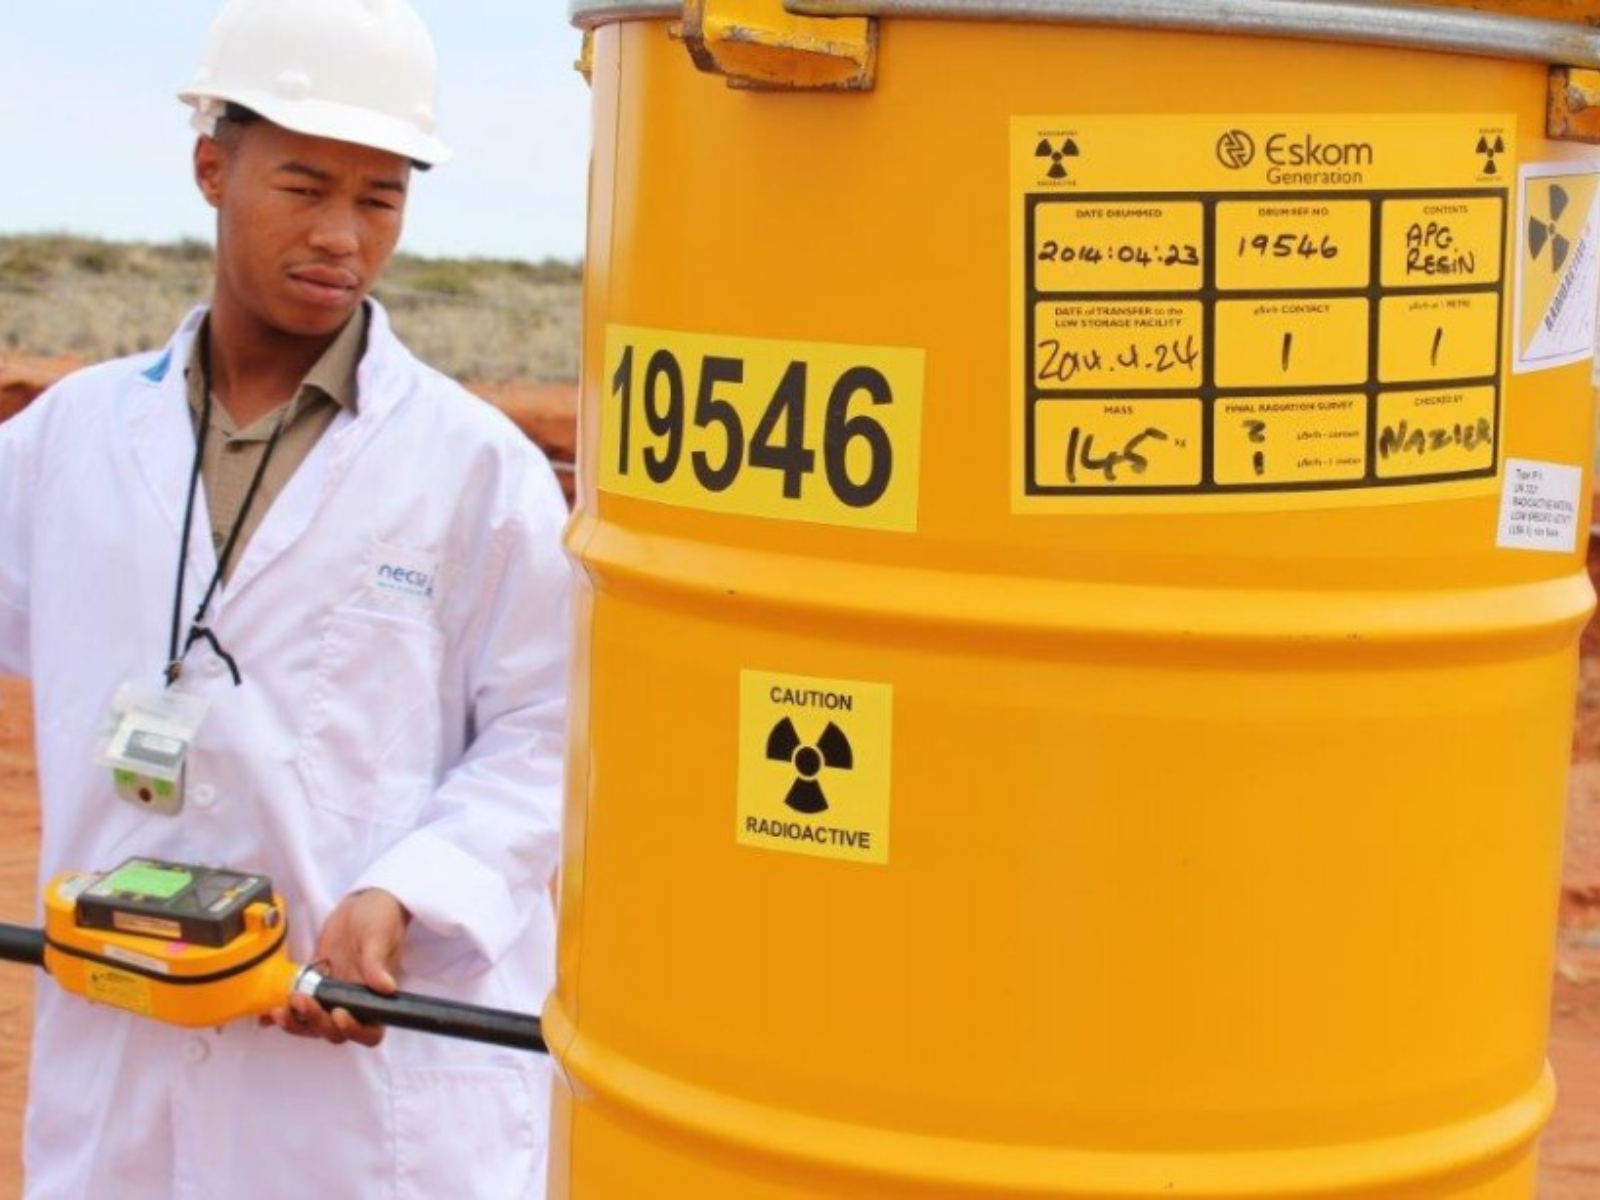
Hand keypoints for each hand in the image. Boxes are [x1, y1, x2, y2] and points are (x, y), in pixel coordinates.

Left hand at [262, 888, 410, 1048]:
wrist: (363, 903)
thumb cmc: (381, 917)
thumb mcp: (380, 936)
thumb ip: (378, 963)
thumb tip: (387, 987)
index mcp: (375, 996)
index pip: (369, 1031)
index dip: (354, 1030)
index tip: (339, 1014)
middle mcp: (354, 1001)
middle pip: (334, 1030)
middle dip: (316, 1022)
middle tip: (303, 999)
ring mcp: (333, 994)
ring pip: (313, 1023)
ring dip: (296, 1022)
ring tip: (281, 1009)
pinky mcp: (315, 984)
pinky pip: (298, 1005)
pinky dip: (282, 1014)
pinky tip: (267, 1015)